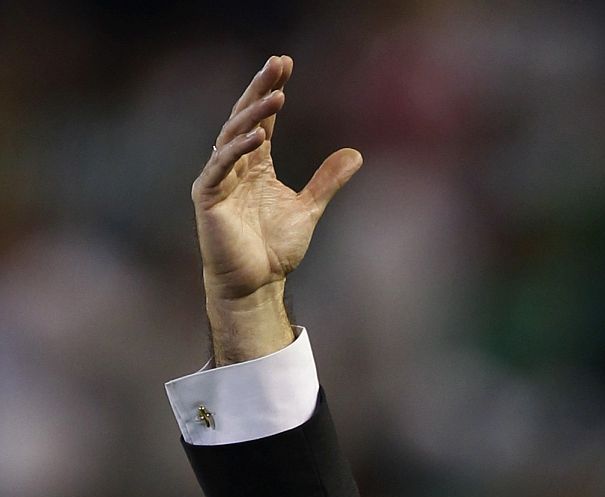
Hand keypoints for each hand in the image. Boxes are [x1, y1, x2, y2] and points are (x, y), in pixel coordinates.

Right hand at [191, 55, 360, 358]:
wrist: (257, 284)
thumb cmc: (276, 249)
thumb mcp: (309, 208)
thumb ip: (327, 180)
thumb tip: (355, 154)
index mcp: (254, 164)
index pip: (262, 119)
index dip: (271, 91)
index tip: (285, 65)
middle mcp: (233, 165)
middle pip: (245, 118)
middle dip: (260, 90)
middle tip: (277, 64)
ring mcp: (218, 179)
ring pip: (232, 136)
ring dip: (254, 115)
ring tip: (277, 95)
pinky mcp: (208, 197)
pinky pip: (220, 167)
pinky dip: (238, 150)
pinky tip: (258, 136)